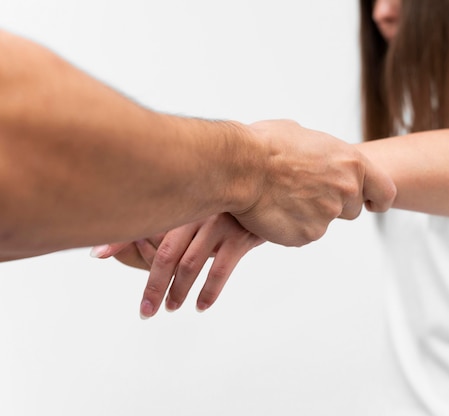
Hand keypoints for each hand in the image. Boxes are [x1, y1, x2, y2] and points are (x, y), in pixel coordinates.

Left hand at [92, 213, 263, 318]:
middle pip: (166, 251)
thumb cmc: (230, 198)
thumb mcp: (201, 202)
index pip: (146, 222)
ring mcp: (220, 222)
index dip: (121, 238)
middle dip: (153, 284)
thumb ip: (173, 214)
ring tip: (171, 309)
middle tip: (145, 311)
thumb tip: (131, 232)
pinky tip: (201, 305)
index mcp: (183, 200)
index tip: (99, 256)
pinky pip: (222, 268)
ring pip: (191, 263)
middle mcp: (198, 209)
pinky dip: (210, 290)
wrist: (274, 184)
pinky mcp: (242, 235)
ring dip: (179, 291)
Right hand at [234, 120, 395, 245]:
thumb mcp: (304, 135)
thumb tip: (317, 156)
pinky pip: (303, 234)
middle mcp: (346, 190)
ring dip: (309, 215)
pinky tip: (273, 211)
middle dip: (333, 205)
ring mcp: (328, 215)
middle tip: (305, 194)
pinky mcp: (308, 235)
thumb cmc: (266, 145)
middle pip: (351, 209)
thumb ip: (323, 153)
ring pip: (324, 223)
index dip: (378, 200)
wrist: (241, 166)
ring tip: (282, 198)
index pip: (386, 191)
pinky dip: (290, 227)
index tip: (372, 204)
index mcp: (351, 162)